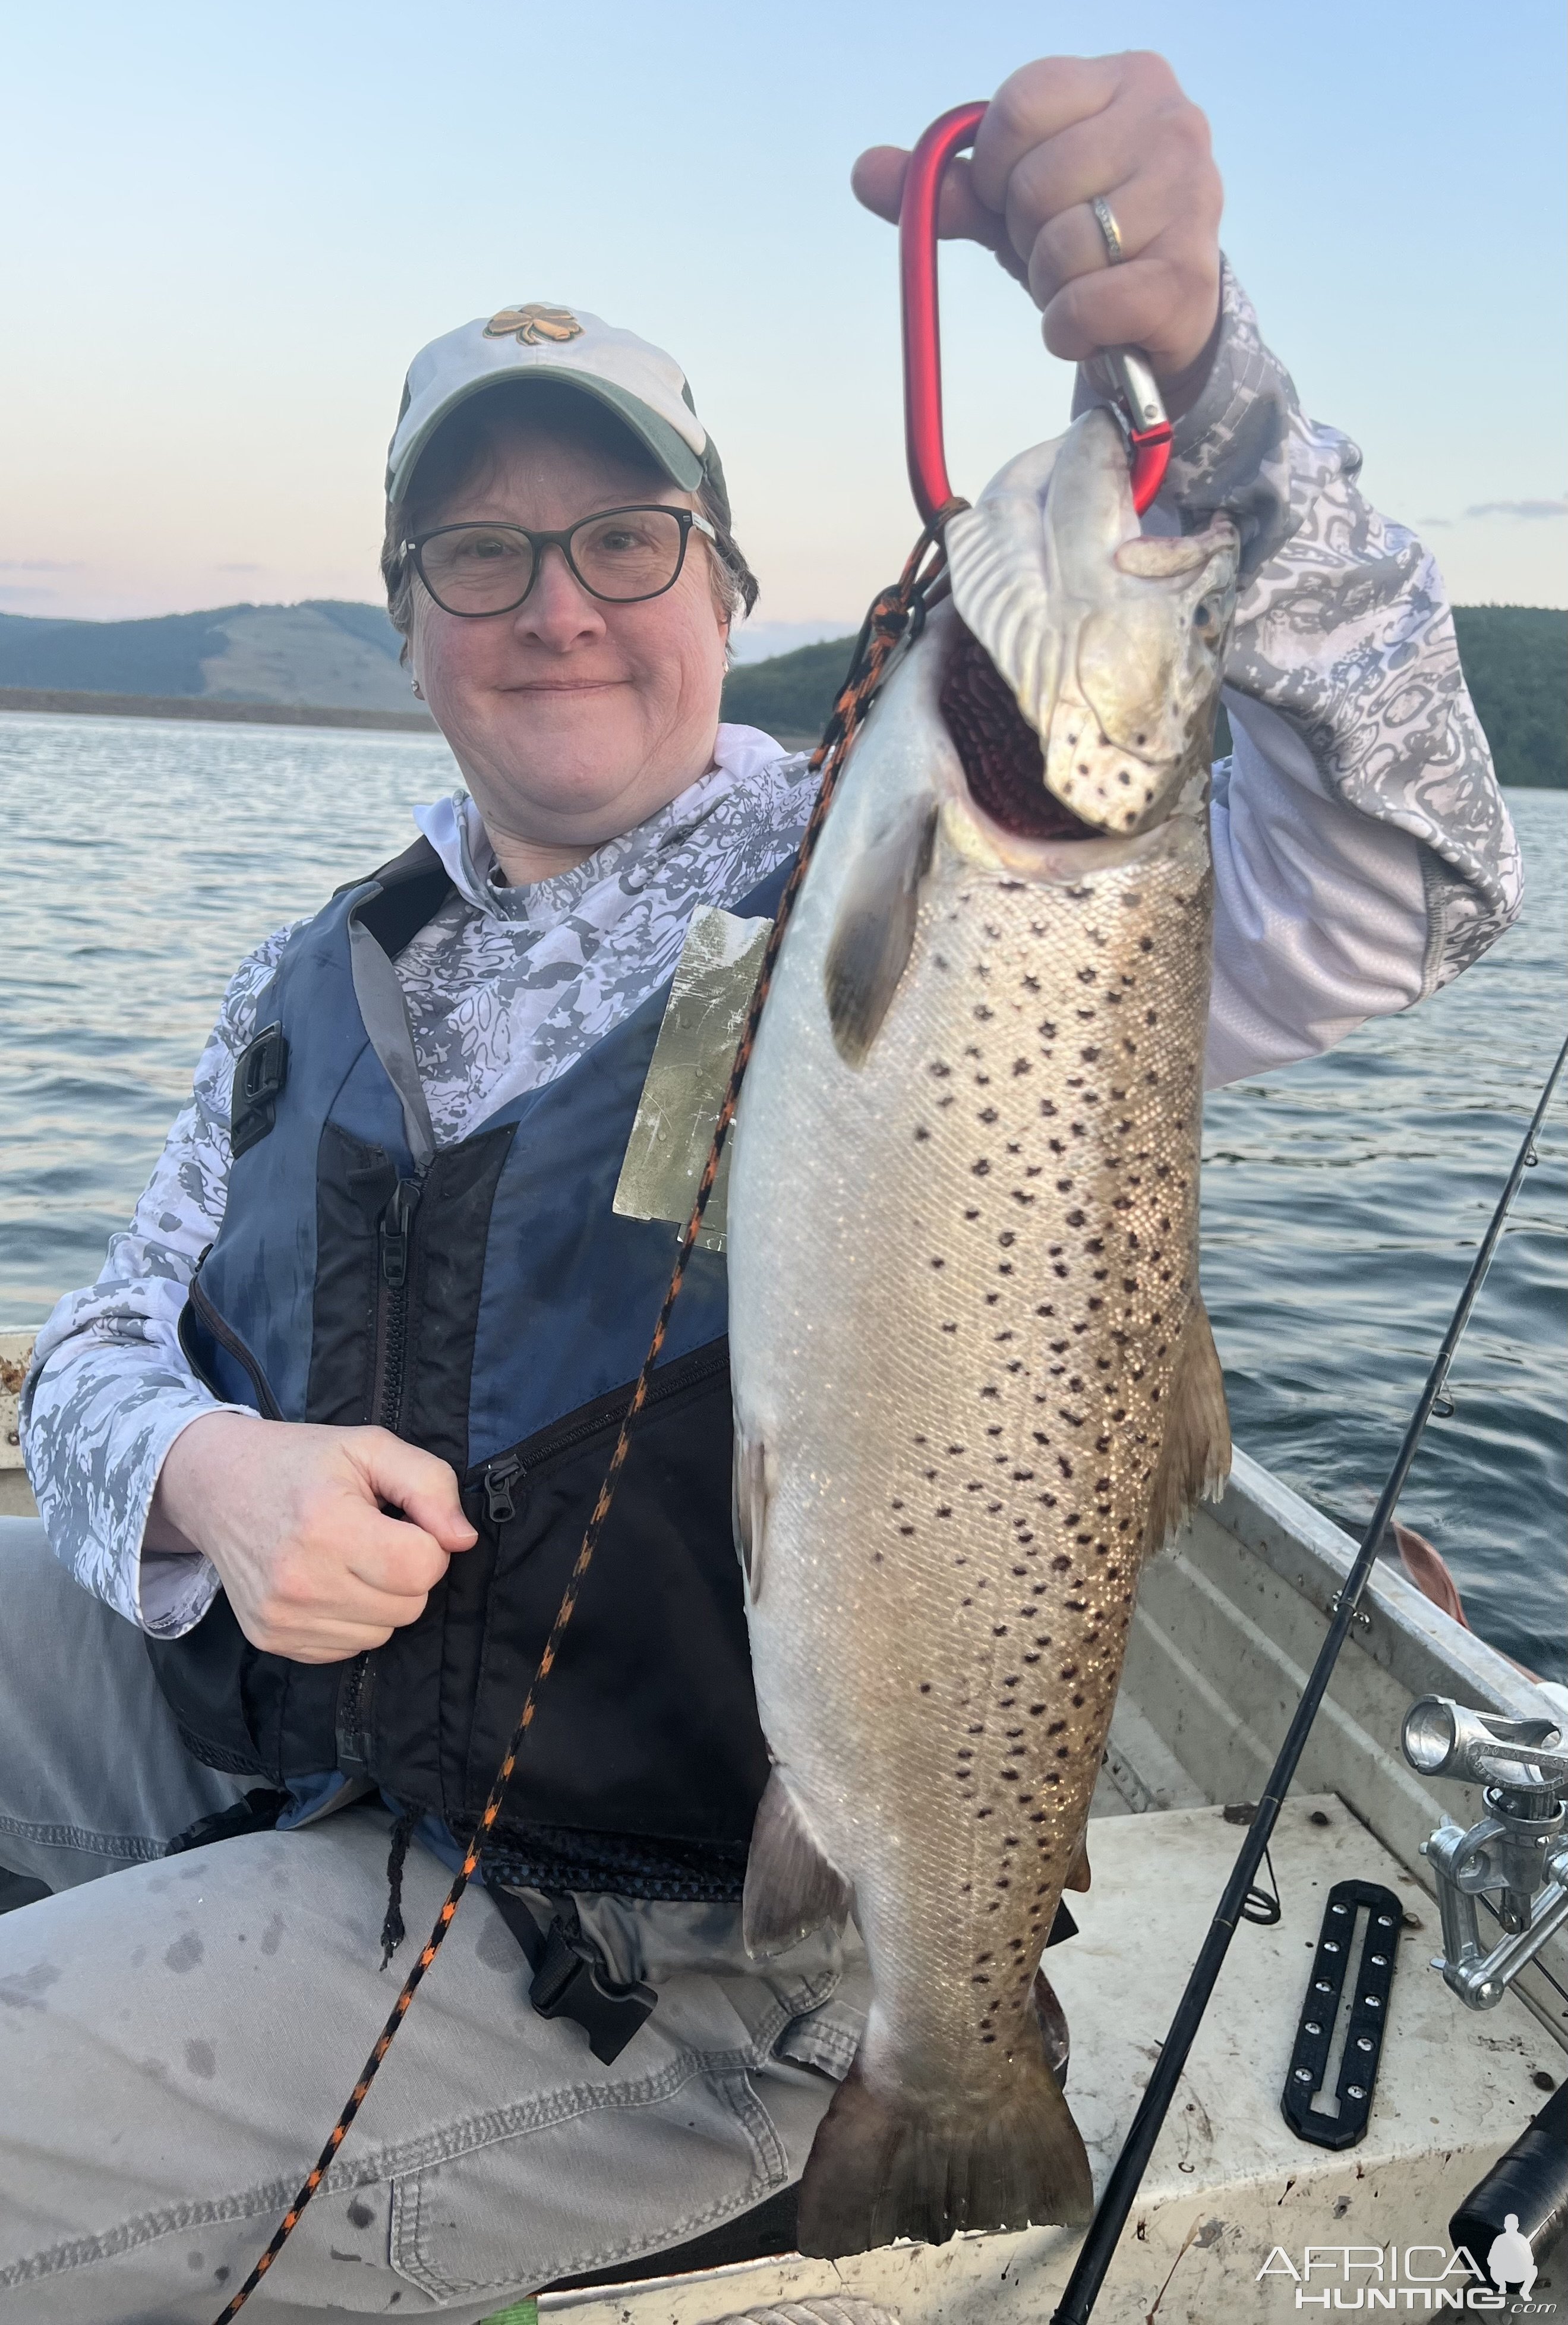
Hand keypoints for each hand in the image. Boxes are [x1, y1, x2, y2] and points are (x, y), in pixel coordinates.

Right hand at [149, 1411, 477, 1661]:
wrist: (217, 1486)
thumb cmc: (302, 1462)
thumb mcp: (371, 1447)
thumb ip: (430, 1485)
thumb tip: (463, 1541)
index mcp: (327, 1525)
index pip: (422, 1567)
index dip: (427, 1542)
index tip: (400, 1520)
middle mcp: (300, 1581)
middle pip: (408, 1606)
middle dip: (405, 1571)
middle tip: (373, 1536)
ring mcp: (281, 1617)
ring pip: (381, 1634)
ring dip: (380, 1600)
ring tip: (348, 1557)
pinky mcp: (271, 1639)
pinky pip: (347, 1649)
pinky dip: (350, 1621)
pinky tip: (327, 1582)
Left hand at [853, 53, 1222, 403]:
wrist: (1166, 309)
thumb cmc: (1090, 235)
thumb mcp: (1017, 201)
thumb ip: (950, 185)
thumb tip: (866, 172)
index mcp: (1129, 79)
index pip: (1020, 106)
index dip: (995, 167)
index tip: (1014, 197)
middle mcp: (1172, 124)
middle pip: (1034, 183)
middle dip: (1024, 234)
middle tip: (1055, 249)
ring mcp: (1192, 198)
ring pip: (1061, 247)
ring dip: (1048, 286)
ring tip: (1078, 283)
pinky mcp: (1188, 278)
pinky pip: (1085, 305)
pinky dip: (1066, 329)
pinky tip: (1088, 325)